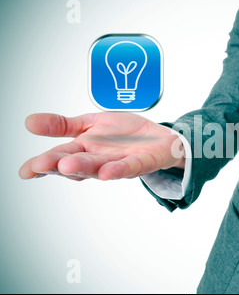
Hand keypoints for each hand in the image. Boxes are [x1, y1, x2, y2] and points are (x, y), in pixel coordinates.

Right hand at [19, 113, 184, 180]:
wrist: (159, 136)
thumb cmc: (125, 134)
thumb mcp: (91, 123)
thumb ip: (63, 125)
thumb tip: (28, 122)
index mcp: (84, 150)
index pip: (59, 157)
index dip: (42, 165)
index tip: (25, 171)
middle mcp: (99, 160)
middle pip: (76, 165)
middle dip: (58, 165)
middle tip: (41, 165)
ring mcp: (120, 163)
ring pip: (99, 168)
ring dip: (84, 168)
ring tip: (67, 166)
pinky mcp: (141, 163)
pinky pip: (129, 168)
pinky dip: (118, 170)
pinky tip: (106, 172)